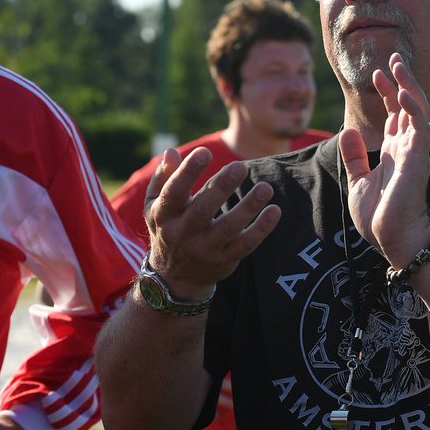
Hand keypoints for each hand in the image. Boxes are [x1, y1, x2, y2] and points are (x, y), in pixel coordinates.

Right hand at [144, 146, 280, 294]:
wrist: (175, 277)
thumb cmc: (168, 228)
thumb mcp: (154, 205)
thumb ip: (163, 177)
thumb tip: (171, 151)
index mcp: (164, 215)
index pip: (174, 192)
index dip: (187, 172)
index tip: (205, 152)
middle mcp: (182, 233)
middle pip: (203, 210)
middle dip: (221, 188)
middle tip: (240, 167)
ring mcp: (204, 249)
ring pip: (228, 228)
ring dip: (248, 207)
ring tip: (265, 188)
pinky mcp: (224, 260)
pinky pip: (244, 245)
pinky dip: (260, 229)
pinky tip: (274, 211)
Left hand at [338, 53, 429, 266]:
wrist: (392, 240)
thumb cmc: (378, 217)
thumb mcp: (358, 181)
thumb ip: (354, 156)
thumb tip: (347, 131)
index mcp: (394, 151)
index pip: (395, 114)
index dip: (388, 92)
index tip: (378, 73)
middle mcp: (407, 147)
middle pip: (407, 105)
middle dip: (401, 81)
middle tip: (393, 57)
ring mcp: (414, 151)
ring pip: (417, 110)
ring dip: (409, 86)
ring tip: (397, 66)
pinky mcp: (418, 158)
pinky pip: (419, 127)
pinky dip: (413, 108)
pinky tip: (403, 93)